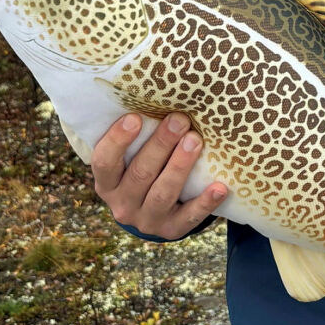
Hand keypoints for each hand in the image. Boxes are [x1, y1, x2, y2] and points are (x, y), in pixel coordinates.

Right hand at [90, 113, 226, 240]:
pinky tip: (220, 187)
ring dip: (179, 166)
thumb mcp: (129, 158)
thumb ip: (137, 137)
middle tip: (179, 119)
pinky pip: (189, 218)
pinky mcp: (171, 230)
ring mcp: (147, 220)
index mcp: (107, 183)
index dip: (117, 141)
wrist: (151, 213)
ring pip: (162, 193)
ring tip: (195, 141)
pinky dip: (205, 203)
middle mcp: (123, 204)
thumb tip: (156, 94)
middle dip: (160, 145)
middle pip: (140, 174)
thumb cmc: (142, 170)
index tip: (134, 117)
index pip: (104, 162)